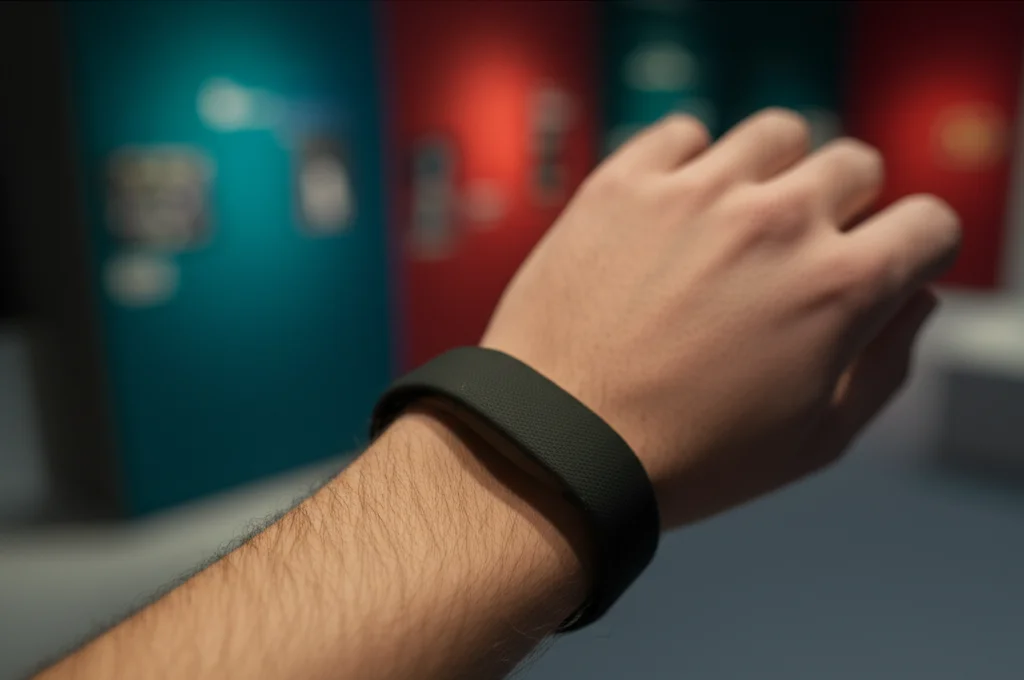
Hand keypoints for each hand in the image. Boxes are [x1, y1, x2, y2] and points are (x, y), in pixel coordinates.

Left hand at [482, 109, 959, 527]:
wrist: (557, 446)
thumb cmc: (687, 458)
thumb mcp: (814, 441)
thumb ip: (885, 363)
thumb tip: (911, 297)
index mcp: (840, 287)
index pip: (930, 224)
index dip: (913, 251)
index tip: (879, 268)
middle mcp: (776, 222)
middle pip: (854, 165)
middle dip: (844, 208)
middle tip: (798, 254)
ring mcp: (695, 194)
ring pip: (776, 135)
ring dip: (774, 172)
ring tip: (740, 220)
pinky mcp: (622, 184)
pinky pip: (683, 132)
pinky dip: (690, 161)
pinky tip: (675, 207)